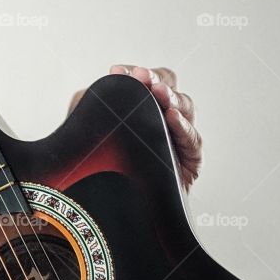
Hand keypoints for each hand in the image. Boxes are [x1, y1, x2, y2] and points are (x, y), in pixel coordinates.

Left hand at [67, 64, 202, 191]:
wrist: (101, 209)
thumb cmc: (97, 166)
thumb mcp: (87, 129)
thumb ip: (89, 102)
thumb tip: (103, 84)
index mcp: (142, 108)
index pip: (148, 81)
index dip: (136, 73)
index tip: (116, 71)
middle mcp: (162, 120)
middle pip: (170, 90)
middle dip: (157, 80)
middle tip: (142, 77)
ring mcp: (177, 140)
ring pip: (185, 110)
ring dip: (172, 98)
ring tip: (158, 92)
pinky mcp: (188, 164)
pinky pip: (192, 142)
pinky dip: (183, 127)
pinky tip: (171, 116)